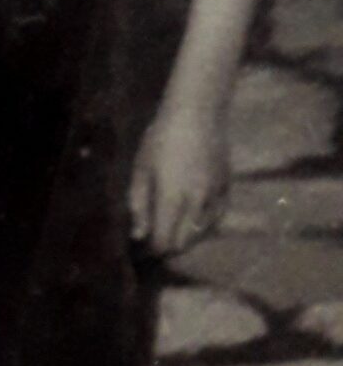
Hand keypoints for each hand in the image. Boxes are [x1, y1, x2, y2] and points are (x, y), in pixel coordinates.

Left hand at [130, 97, 231, 256]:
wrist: (197, 115)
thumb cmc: (160, 138)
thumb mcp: (141, 169)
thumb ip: (138, 204)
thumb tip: (138, 235)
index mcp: (171, 198)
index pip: (163, 241)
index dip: (152, 251)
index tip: (143, 250)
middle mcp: (196, 204)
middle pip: (183, 243)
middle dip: (168, 247)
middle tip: (154, 241)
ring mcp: (215, 198)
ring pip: (201, 234)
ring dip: (186, 238)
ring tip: (171, 230)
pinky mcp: (227, 191)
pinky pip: (216, 219)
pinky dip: (203, 225)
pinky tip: (192, 220)